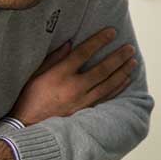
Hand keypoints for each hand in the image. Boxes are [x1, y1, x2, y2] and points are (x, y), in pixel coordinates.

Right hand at [10, 27, 136, 125]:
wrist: (27, 126)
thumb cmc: (29, 98)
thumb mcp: (35, 74)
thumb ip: (54, 58)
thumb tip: (70, 43)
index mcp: (60, 75)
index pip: (84, 53)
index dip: (99, 41)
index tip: (112, 32)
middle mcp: (74, 87)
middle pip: (102, 69)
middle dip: (118, 57)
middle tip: (130, 48)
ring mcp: (82, 101)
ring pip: (109, 83)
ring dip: (123, 71)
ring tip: (133, 61)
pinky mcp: (86, 111)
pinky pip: (107, 97)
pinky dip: (118, 87)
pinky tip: (126, 80)